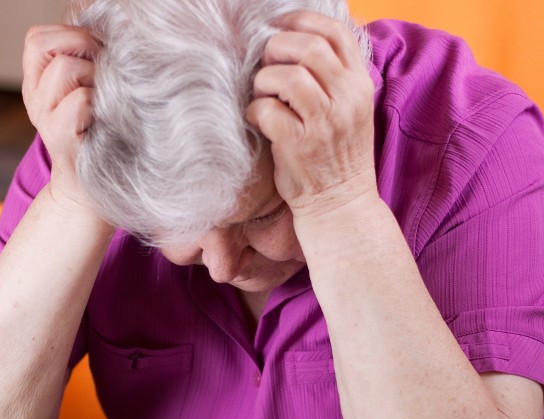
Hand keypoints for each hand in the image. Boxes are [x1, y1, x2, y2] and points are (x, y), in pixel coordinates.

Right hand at [22, 25, 100, 204]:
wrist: (89, 191)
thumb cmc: (98, 139)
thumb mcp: (86, 96)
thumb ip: (86, 65)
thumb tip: (107, 33)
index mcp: (37, 85)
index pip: (37, 38)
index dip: (70, 34)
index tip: (96, 53)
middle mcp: (34, 98)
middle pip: (43, 44)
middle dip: (82, 46)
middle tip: (104, 69)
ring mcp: (44, 118)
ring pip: (65, 68)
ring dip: (94, 75)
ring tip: (105, 96)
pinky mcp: (61, 138)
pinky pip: (80, 100)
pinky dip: (98, 102)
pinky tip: (105, 115)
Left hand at [247, 12, 375, 219]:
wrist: (340, 203)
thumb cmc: (337, 156)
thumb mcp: (349, 110)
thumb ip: (333, 78)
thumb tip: (293, 43)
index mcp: (359, 85)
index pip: (336, 33)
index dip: (302, 20)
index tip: (279, 25)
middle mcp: (346, 99)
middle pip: (309, 47)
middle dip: (277, 48)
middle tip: (267, 65)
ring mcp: (324, 122)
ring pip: (287, 76)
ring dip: (264, 80)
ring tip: (263, 95)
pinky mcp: (299, 144)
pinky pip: (267, 109)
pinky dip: (254, 110)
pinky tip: (257, 119)